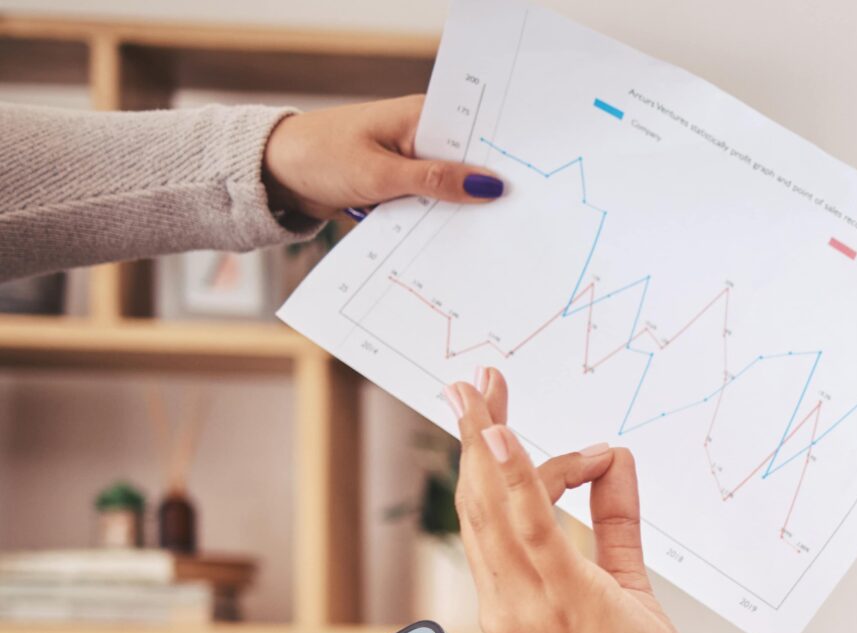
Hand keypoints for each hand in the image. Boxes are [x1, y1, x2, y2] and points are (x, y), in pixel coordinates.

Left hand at [262, 95, 504, 220]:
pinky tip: (452, 238)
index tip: (528, 188)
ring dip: (459, 211)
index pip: (474, 135)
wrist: (274, 172)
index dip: (500, 160)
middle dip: (483, 192)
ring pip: (449, 189)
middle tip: (514, 220)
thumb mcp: (380, 173)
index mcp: (419, 117)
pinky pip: (429, 204)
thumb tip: (488, 186)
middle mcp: (419, 135)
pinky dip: (436, 219)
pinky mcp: (400, 184)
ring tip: (488, 236)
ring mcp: (410, 161)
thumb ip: (435, 181)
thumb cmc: (320, 157)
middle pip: (466, 165)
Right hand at [449, 371, 717, 632]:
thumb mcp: (626, 583)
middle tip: (475, 381)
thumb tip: (619, 462)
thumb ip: (615, 521)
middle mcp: (506, 602)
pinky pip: (530, 528)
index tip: (507, 417)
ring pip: (494, 506)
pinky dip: (516, 478)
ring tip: (481, 388)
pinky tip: (506, 437)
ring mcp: (528, 603)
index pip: (488, 518)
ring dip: (486, 440)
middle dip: (476, 435)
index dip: (490, 462)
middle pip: (478, 502)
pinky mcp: (565, 598)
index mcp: (511, 601)